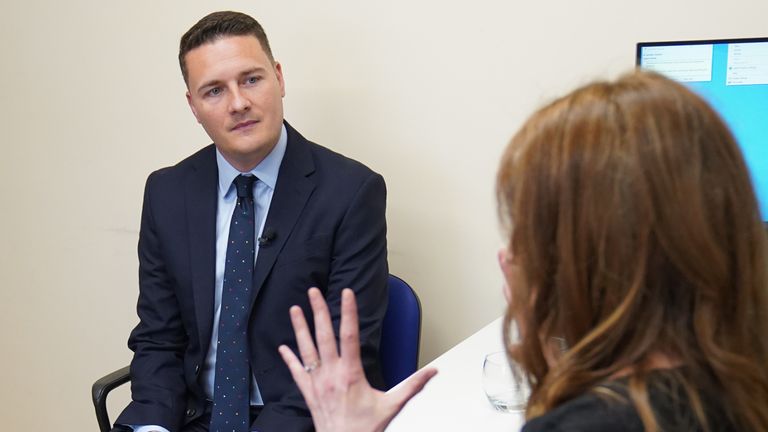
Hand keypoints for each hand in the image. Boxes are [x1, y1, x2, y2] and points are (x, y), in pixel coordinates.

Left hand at [279, 288, 436, 431]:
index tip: (346, 293)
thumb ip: (412, 385)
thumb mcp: (392, 405)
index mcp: (351, 373)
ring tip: (295, 310)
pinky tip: (283, 347)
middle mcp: (331, 374)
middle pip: (323, 335)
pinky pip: (297, 372)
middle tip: (313, 292)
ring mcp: (317, 383)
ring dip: (300, 328)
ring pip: (306, 349)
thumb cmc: (364, 428)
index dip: (348, 311)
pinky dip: (289, 359)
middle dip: (318, 311)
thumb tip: (431, 372)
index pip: (349, 334)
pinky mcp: (309, 393)